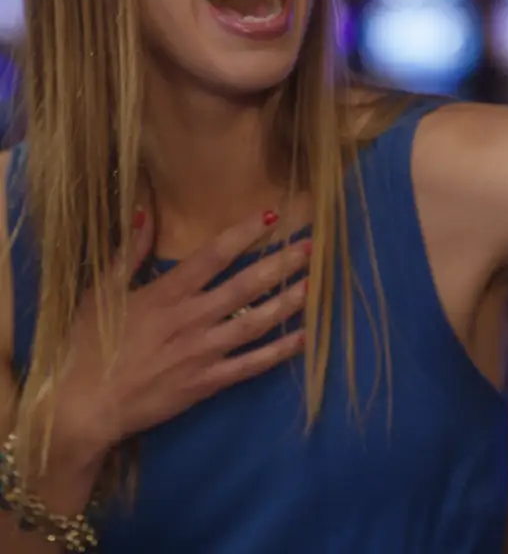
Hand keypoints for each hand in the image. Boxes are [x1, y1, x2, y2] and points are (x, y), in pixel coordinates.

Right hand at [51, 210, 308, 460]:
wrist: (82, 407)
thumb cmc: (88, 346)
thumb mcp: (101, 292)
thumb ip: (129, 251)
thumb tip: (145, 209)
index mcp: (166, 294)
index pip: (214, 255)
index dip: (245, 233)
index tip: (273, 216)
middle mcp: (191, 319)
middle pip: (245, 285)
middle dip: (281, 263)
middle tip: (312, 246)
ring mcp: (202, 352)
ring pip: (255, 322)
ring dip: (288, 302)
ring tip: (315, 284)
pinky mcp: (206, 383)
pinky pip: (250, 365)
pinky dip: (279, 352)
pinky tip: (303, 338)